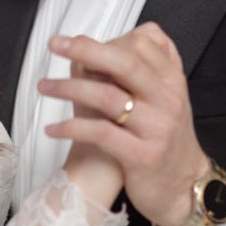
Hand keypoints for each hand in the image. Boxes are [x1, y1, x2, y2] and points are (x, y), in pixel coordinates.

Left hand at [38, 22, 208, 225]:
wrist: (181, 186)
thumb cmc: (159, 135)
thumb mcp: (158, 96)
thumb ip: (133, 68)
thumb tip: (85, 42)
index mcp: (171, 79)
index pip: (141, 43)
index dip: (108, 40)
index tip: (79, 44)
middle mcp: (167, 99)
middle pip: (126, 63)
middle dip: (86, 49)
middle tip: (55, 44)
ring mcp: (157, 128)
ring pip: (108, 96)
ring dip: (68, 88)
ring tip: (44, 86)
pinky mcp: (143, 156)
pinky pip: (101, 133)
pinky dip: (72, 128)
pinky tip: (52, 129)